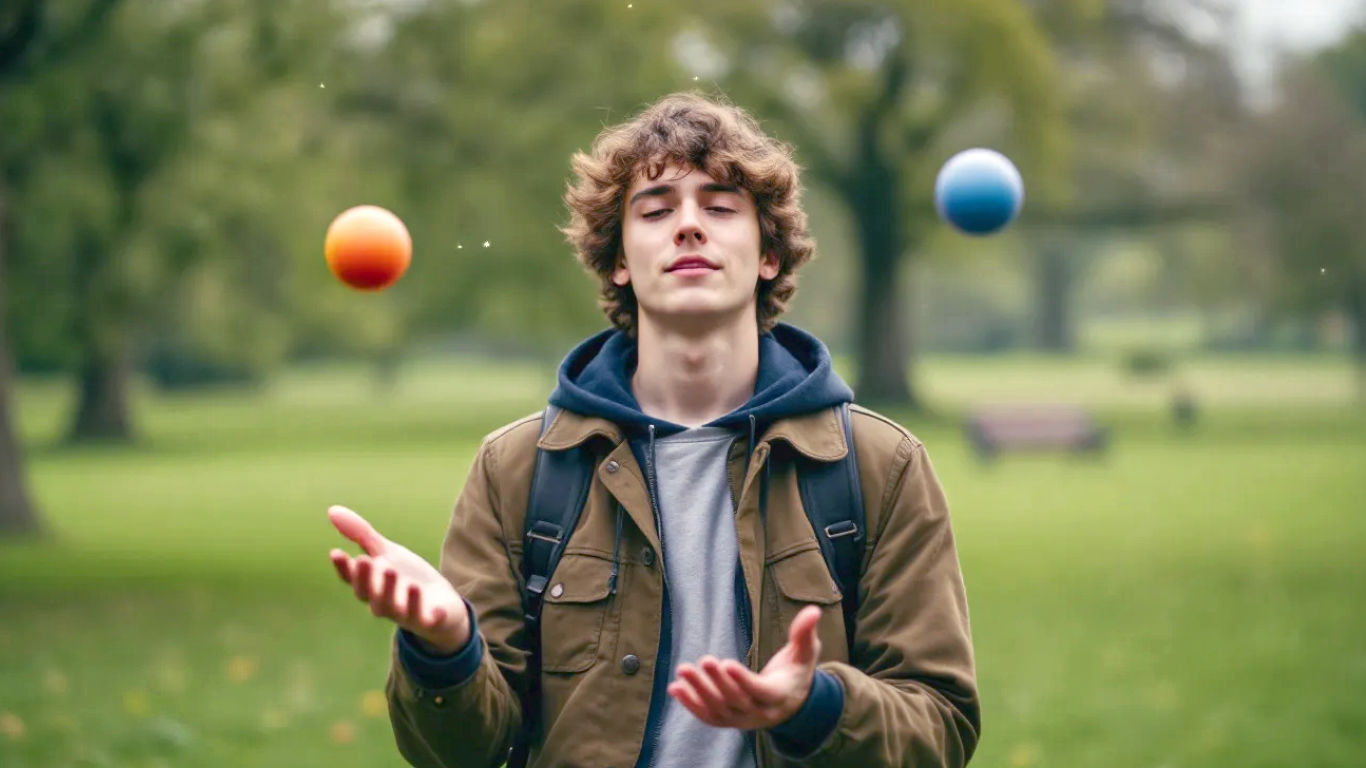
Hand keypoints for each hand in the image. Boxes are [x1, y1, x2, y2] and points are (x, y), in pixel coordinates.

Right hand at [327, 504, 469, 653]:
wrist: (442, 604)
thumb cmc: (407, 577)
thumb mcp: (387, 553)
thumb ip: (362, 535)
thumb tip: (332, 510)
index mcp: (372, 586)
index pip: (352, 579)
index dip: (343, 568)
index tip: (335, 552)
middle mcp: (384, 603)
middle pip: (369, 594)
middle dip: (365, 579)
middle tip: (363, 559)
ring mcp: (406, 613)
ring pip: (393, 607)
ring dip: (390, 591)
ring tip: (391, 570)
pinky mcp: (429, 620)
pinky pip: (426, 619)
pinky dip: (427, 613)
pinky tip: (428, 599)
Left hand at [666, 605, 822, 730]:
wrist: (791, 702)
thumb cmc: (796, 670)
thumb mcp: (805, 652)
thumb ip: (805, 632)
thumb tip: (814, 610)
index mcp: (780, 696)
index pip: (761, 691)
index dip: (744, 680)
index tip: (727, 663)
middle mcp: (760, 713)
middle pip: (736, 701)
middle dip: (718, 682)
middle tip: (705, 660)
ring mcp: (742, 720)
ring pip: (718, 710)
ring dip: (699, 691)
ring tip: (683, 669)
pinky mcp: (728, 721)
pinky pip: (708, 716)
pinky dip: (691, 704)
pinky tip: (675, 687)